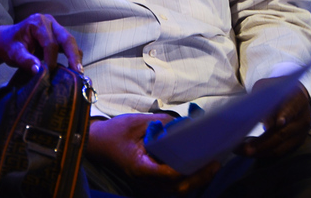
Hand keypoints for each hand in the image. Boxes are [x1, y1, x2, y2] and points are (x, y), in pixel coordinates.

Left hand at [0, 13, 82, 73]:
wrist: (5, 41)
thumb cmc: (8, 45)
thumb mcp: (13, 53)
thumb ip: (25, 60)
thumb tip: (39, 70)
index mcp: (37, 22)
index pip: (50, 43)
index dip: (51, 59)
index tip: (49, 73)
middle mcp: (49, 22)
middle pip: (66, 39)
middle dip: (73, 56)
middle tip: (78, 72)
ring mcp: (55, 28)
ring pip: (70, 42)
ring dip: (75, 57)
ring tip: (79, 73)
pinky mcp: (57, 37)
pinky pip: (68, 46)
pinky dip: (72, 57)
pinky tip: (74, 70)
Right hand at [87, 114, 218, 195]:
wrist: (95, 143)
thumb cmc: (114, 132)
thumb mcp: (136, 122)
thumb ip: (161, 123)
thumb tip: (186, 123)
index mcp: (141, 167)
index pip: (171, 174)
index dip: (190, 169)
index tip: (206, 159)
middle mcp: (146, 180)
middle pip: (179, 187)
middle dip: (199, 178)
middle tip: (215, 164)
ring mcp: (148, 183)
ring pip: (177, 189)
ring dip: (195, 180)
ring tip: (209, 165)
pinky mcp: (150, 181)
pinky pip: (172, 185)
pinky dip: (186, 178)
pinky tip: (194, 166)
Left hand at [237, 80, 310, 158]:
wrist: (293, 96)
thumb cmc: (275, 90)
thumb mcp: (267, 87)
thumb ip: (262, 98)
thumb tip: (253, 114)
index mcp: (297, 100)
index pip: (291, 108)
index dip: (285, 115)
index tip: (278, 122)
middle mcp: (303, 119)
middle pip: (283, 133)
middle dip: (263, 142)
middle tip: (245, 147)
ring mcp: (301, 133)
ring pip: (281, 146)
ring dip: (261, 151)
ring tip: (244, 151)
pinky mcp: (296, 143)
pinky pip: (280, 151)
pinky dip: (265, 153)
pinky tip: (251, 151)